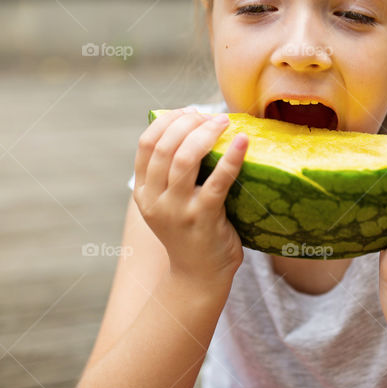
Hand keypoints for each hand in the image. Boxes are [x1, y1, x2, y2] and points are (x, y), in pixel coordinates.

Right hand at [133, 107, 248, 286]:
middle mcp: (155, 200)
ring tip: (224, 122)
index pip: (146, 144)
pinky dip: (231, 157)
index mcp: (143, 192)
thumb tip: (194, 126)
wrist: (199, 276)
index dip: (167, 121)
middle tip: (210, 116)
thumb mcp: (169, 202)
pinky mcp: (203, 218)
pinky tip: (243, 141)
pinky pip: (218, 181)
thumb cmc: (190, 231)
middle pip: (165, 147)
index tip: (188, 112)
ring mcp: (177, 210)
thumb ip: (171, 172)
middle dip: (188, 123)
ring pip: (185, 159)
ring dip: (206, 133)